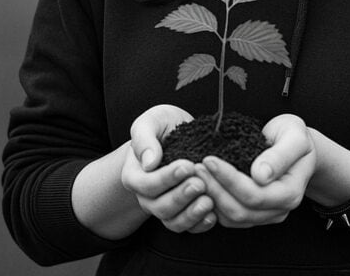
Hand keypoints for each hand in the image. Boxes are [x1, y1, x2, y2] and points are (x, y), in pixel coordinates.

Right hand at [120, 105, 215, 233]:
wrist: (177, 135)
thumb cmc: (162, 127)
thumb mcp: (151, 122)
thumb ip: (144, 138)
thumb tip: (149, 162)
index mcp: (135, 176)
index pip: (148, 185)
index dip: (167, 178)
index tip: (188, 166)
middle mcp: (147, 197)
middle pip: (161, 207)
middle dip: (182, 197)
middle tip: (200, 183)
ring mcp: (165, 207)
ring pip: (173, 222)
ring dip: (192, 214)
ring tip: (209, 201)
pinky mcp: (183, 213)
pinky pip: (189, 227)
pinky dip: (201, 224)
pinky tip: (214, 214)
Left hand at [194, 113, 315, 228]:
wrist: (296, 146)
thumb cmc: (294, 137)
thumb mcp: (295, 136)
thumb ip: (280, 155)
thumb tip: (260, 175)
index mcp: (290, 192)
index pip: (255, 195)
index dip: (229, 180)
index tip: (210, 160)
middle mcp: (279, 209)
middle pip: (240, 210)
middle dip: (215, 189)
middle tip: (197, 166)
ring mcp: (265, 215)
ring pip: (232, 218)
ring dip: (211, 197)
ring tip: (196, 174)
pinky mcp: (253, 214)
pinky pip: (228, 217)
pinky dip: (213, 203)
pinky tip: (204, 184)